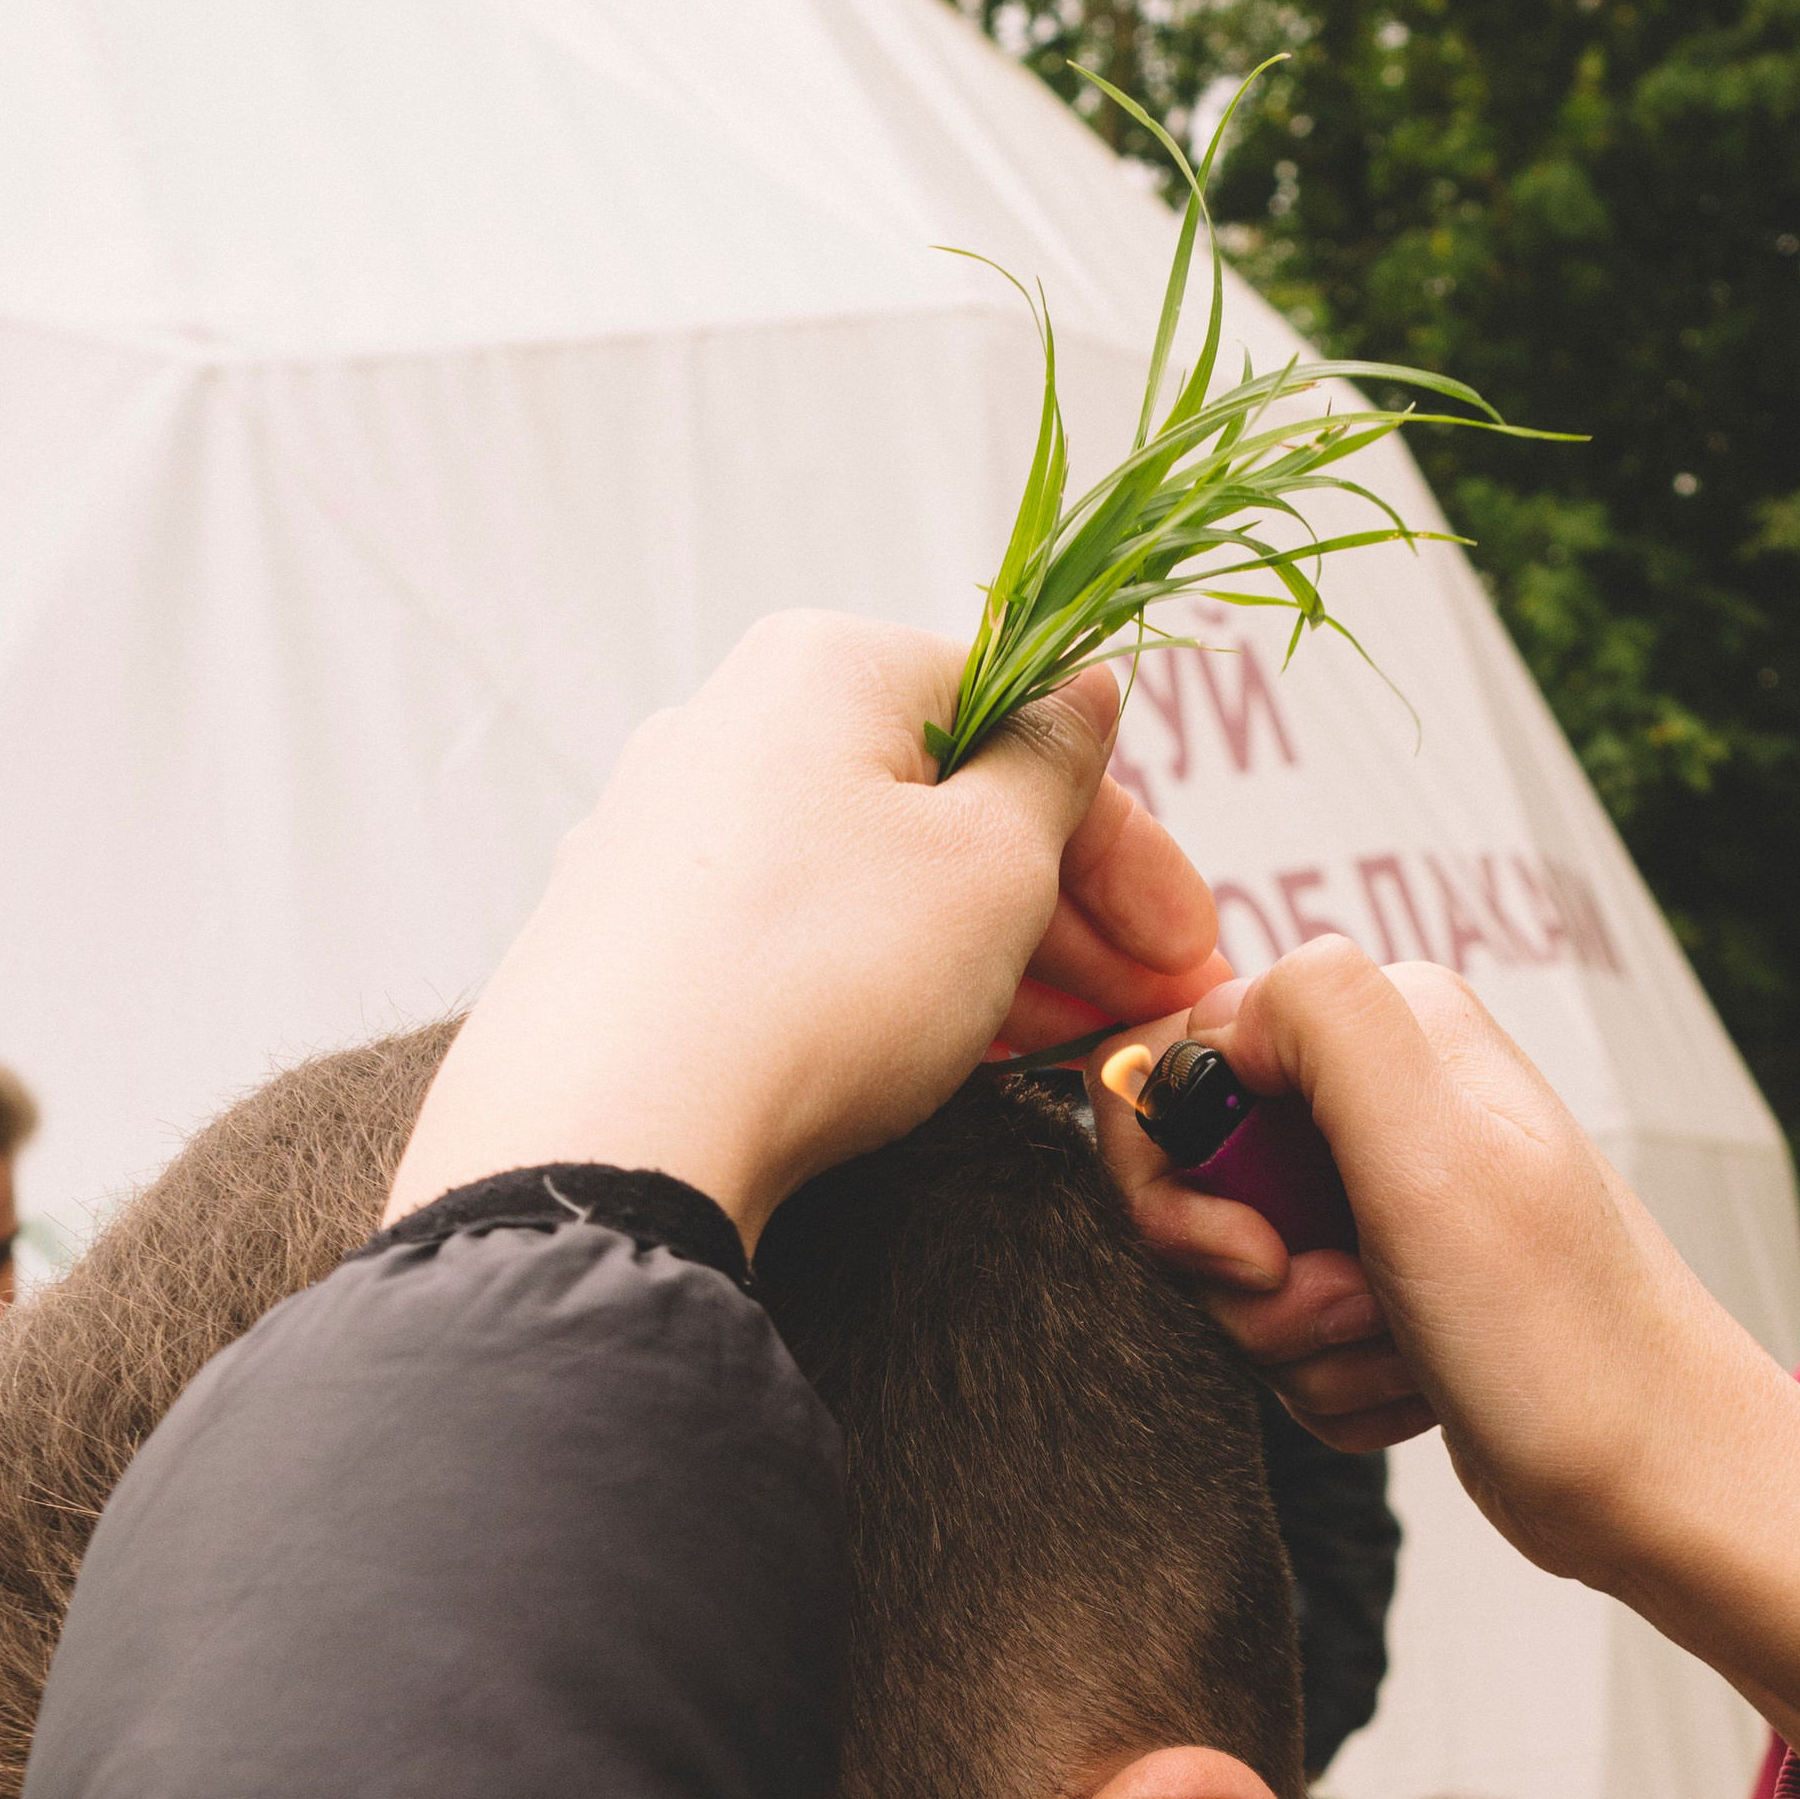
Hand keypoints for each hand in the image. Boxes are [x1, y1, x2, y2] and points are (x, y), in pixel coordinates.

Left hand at [389, 613, 1230, 1242]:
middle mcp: (731, 726)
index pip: (1020, 718)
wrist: (615, 1129)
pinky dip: (888, 985)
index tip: (1184, 938)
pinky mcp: (628, 939)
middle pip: (946, 804)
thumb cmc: (819, 977)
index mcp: (827, 669)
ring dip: (992, 955)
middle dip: (1069, 913)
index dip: (1124, 843)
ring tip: (1075, 1048)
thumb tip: (1081, 693)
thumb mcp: (993, 863)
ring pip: (874, 880)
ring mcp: (666, 835)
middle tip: (1148, 1009)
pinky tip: (954, 1052)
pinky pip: (797, 941)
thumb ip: (1053, 770)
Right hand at [1093, 944, 1799, 1780]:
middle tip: (1345, 1306)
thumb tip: (1225, 1002)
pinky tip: (1416, 1385)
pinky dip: (1331, 1386)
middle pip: (1198, 1175)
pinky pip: (1284, 1338)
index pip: (1184, 1056)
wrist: (1654, 1480)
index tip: (1255, 1248)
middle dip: (1248, 1275)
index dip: (1182, 1170)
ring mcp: (1381, 1199)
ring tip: (1404, 1348)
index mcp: (1391, 1029)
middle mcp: (1385, 1099)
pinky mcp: (1383, 1289)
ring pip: (1236, 1271)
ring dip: (1298, 1343)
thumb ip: (1323, 1021)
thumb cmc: (1568, 1337)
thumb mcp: (1433, 1154)